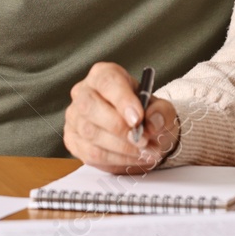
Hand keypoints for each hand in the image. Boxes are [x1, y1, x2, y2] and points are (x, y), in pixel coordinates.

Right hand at [63, 62, 179, 173]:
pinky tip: (133, 158)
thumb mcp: (161, 108)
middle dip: (118, 127)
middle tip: (142, 140)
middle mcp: (83, 92)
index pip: (107, 82)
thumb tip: (152, 121)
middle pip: (89, 107)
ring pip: (90, 133)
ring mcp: (75, 117)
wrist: (140, 133)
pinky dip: (116, 159)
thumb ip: (160, 112)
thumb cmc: (146, 114)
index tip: (138, 118)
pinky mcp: (73, 140)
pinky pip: (91, 153)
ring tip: (145, 151)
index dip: (122, 100)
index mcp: (103, 75)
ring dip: (121, 147)